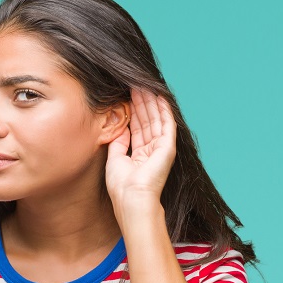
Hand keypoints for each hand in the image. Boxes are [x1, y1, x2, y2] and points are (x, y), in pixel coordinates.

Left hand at [105, 87, 176, 207]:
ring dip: (151, 102)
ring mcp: (161, 148)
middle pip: (146, 120)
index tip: (127, 95)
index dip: (133, 111)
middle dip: (141, 102)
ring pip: (156, 119)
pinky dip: (164, 110)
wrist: (132, 198)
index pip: (137, 127)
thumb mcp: (115, 159)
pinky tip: (160, 97)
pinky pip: (167, 124)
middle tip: (136, 84)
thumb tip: (120, 128)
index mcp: (139, 155)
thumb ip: (118, 143)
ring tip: (145, 85)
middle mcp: (152, 150)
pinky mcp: (168, 147)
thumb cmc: (121, 185)